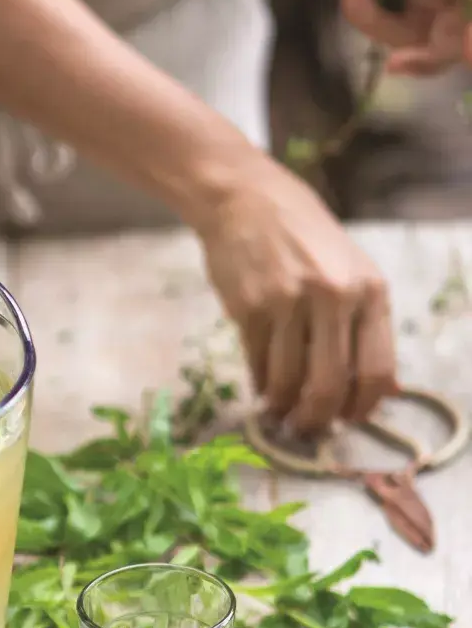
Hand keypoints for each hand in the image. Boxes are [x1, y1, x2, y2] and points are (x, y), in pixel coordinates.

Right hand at [197, 159, 395, 433]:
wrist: (246, 198)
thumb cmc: (303, 236)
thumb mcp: (349, 270)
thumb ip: (364, 324)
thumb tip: (380, 389)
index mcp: (369, 290)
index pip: (376, 371)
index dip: (361, 408)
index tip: (347, 421)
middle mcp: (333, 296)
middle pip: (329, 385)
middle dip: (316, 419)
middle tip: (307, 429)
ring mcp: (288, 302)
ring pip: (287, 381)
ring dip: (282, 407)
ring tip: (279, 412)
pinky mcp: (248, 308)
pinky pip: (257, 364)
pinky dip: (259, 385)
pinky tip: (260, 387)